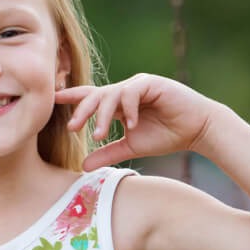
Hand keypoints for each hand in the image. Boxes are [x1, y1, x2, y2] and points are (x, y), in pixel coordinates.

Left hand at [54, 74, 211, 170]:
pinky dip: (128, 109)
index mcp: (116, 103)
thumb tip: (82, 166)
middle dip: (81, 111)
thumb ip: (107, 152)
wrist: (196, 131)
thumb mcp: (130, 147)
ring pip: (110, 94)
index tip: (52, 100)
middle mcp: (124, 91)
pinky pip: (132, 92)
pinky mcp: (152, 83)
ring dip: (102, 116)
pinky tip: (130, 124)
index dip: (71, 97)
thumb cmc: (165, 136)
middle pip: (94, 95)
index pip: (89, 97)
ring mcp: (137, 85)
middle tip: (72, 128)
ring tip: (99, 136)